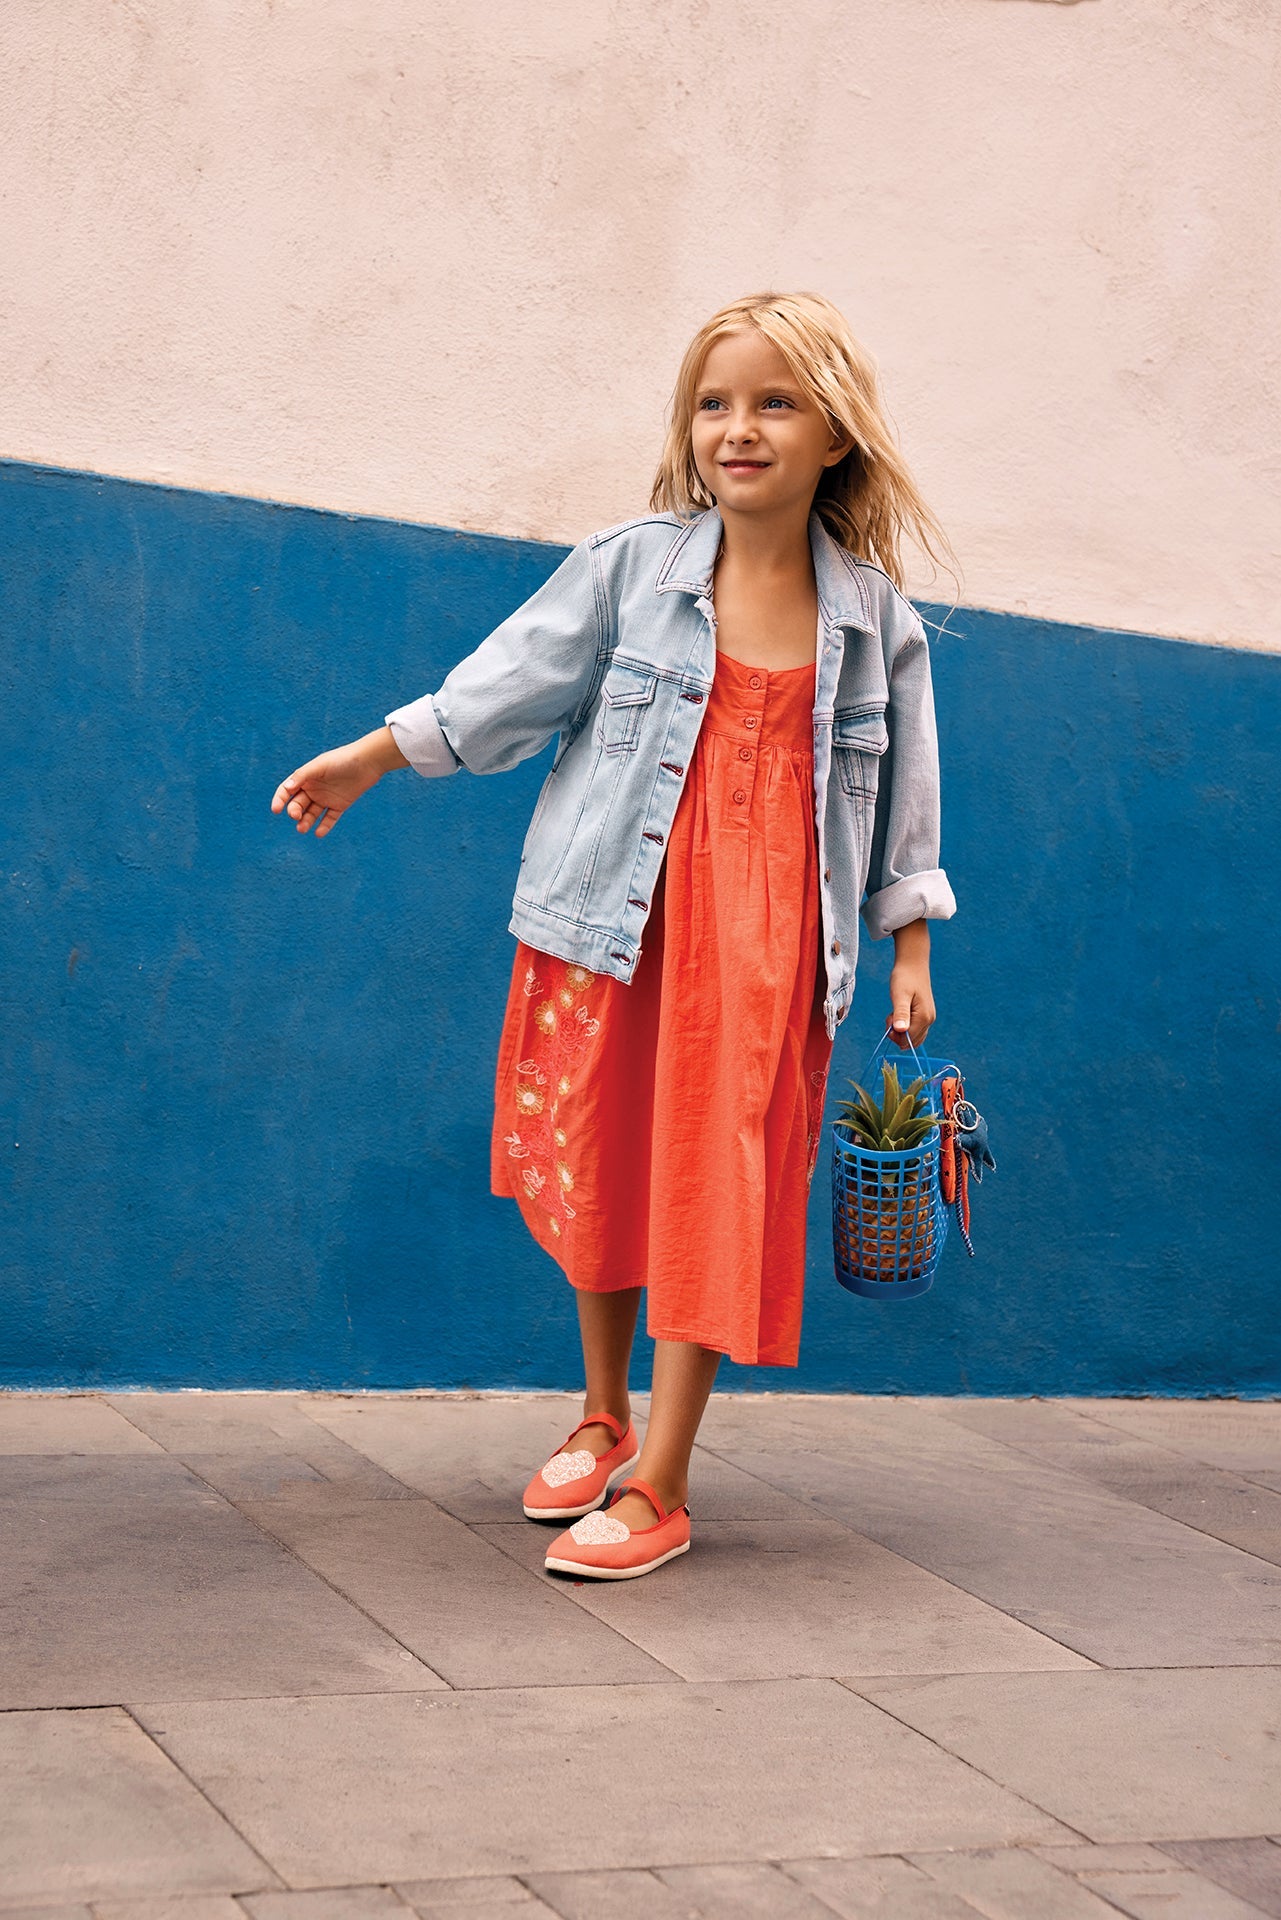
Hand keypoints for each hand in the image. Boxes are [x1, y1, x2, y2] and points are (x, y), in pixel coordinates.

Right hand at [270, 727, 405, 837]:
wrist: (368, 762)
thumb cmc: (342, 760)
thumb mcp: (320, 765)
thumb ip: (303, 775)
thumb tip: (286, 788)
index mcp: (305, 777)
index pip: (287, 791)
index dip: (280, 800)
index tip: (276, 810)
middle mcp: (313, 789)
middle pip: (298, 804)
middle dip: (294, 812)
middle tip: (296, 816)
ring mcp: (326, 798)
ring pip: (312, 814)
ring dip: (306, 822)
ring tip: (302, 829)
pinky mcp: (339, 805)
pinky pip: (329, 819)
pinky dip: (324, 827)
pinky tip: (319, 833)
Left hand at [888, 917, 935, 1048]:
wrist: (913, 964)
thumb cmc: (905, 977)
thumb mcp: (900, 995)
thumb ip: (900, 1013)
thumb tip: (900, 1030)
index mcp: (924, 1017)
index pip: (908, 1039)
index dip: (895, 1035)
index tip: (887, 1020)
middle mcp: (929, 1020)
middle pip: (911, 1041)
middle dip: (897, 1034)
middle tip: (890, 1016)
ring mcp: (928, 1018)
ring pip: (913, 1037)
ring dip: (900, 1030)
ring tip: (893, 1013)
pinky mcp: (924, 1015)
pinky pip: (914, 1029)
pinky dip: (904, 1026)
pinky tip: (898, 1013)